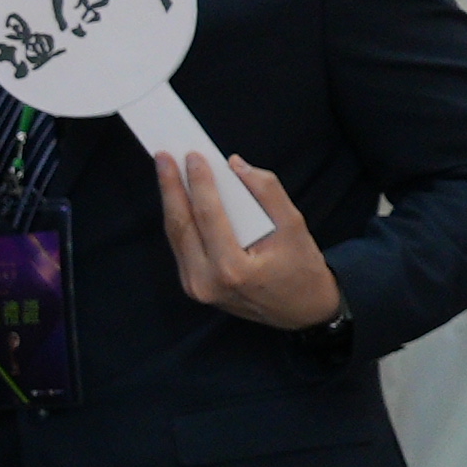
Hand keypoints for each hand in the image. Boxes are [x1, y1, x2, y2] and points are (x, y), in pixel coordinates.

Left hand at [157, 150, 338, 329]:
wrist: (302, 311)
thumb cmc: (302, 268)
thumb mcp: (294, 225)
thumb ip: (267, 191)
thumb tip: (235, 164)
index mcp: (233, 270)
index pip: (208, 216)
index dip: (198, 182)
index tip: (192, 155)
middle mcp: (207, 282)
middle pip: (181, 225)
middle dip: (170, 187)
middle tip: (164, 155)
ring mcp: (196, 287)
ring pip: (176, 235)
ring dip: (170, 200)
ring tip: (166, 168)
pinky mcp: (193, 286)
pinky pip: (181, 246)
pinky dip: (179, 218)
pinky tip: (176, 195)